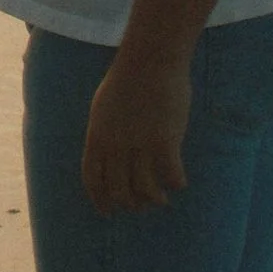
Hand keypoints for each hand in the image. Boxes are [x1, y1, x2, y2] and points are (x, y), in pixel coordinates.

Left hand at [80, 51, 191, 215]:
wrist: (150, 59)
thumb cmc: (128, 78)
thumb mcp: (103, 107)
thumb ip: (104, 132)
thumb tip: (108, 153)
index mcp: (97, 136)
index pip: (93, 179)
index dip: (100, 199)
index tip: (108, 211)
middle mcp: (116, 146)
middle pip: (119, 190)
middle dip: (129, 204)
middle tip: (141, 206)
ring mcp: (140, 145)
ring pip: (145, 189)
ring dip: (153, 200)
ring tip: (161, 200)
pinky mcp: (166, 141)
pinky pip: (171, 175)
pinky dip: (176, 184)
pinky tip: (180, 182)